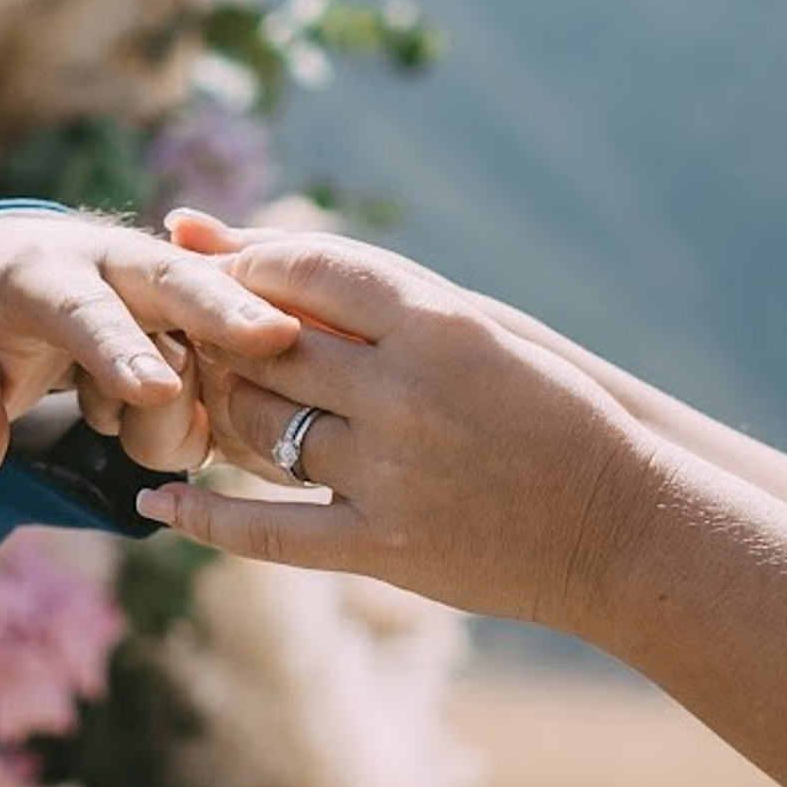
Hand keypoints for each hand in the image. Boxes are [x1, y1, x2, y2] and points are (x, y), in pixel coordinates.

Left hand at [0, 214, 297, 490]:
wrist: (2, 261)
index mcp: (44, 271)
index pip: (85, 311)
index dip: (120, 351)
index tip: (156, 390)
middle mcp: (115, 262)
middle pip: (179, 284)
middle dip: (227, 310)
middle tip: (280, 337)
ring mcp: (164, 284)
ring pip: (207, 345)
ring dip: (176, 409)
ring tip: (97, 412)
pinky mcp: (197, 310)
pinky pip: (227, 363)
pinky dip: (209, 407)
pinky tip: (143, 410)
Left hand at [136, 222, 653, 631]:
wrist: (625, 525)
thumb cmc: (551, 412)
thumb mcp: (481, 331)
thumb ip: (377, 290)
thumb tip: (263, 238)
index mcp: (443, 324)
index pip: (311, 269)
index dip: (253, 267)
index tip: (227, 271)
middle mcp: (410, 393)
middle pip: (271, 348)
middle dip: (225, 338)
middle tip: (200, 337)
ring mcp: (395, 473)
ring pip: (262, 428)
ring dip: (225, 412)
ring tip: (211, 402)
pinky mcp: (385, 548)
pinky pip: (267, 532)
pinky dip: (205, 516)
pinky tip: (161, 500)